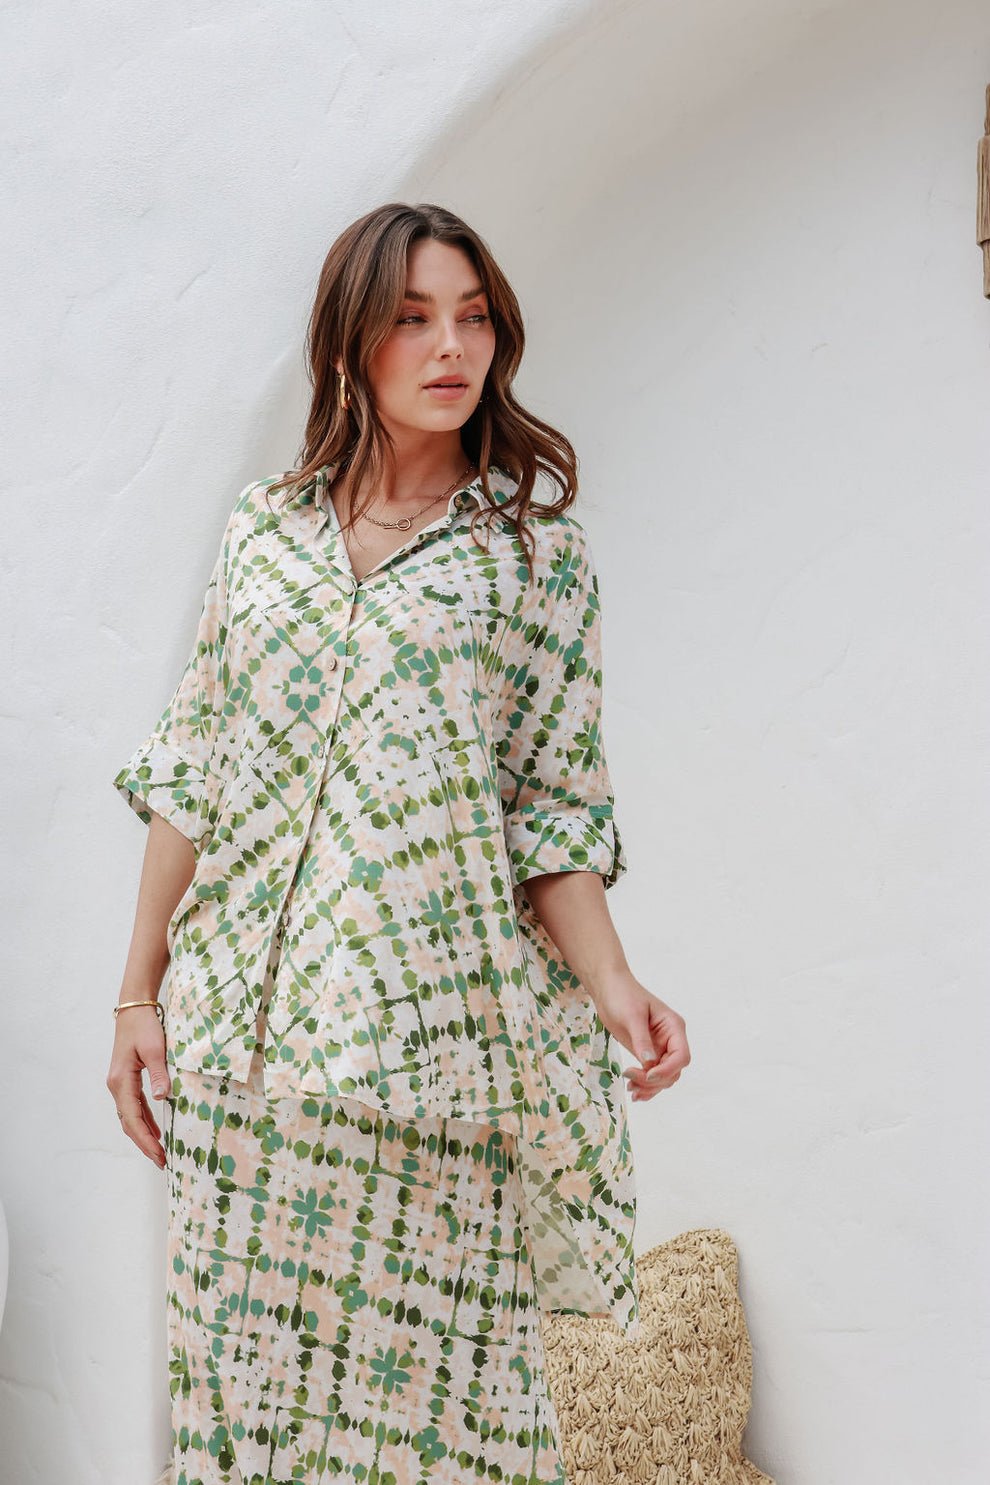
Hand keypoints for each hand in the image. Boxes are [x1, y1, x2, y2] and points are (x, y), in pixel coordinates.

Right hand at [106, 1006, 169, 1168]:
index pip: (133, 1119)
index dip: (146, 1140)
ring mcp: (120, 1083)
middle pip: (129, 1123)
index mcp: (121, 1081)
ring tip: (159, 1151)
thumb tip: (164, 1098)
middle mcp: (116, 1086)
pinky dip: (144, 1120)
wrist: (134, 1008)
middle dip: (144, 1143)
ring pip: (130, 1116)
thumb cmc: (144, 1026)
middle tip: (161, 1161)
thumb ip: (159, 1074)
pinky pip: (134, 1106)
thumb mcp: (155, 1049)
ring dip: (143, 1134)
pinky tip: (154, 1129)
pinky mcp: (126, 1079)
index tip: (159, 1155)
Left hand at [590, 969, 689, 1103]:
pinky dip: (645, 1086)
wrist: (609, 989)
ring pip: (664, 1077)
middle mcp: (671, 1040)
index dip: (668, 1069)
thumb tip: (649, 1063)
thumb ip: (641, 1040)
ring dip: (649, 1087)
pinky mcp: (647, 1054)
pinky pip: (652, 1075)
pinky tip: (634, 1091)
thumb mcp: (632, 1016)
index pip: (681, 1056)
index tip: (648, 1074)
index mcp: (674, 1027)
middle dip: (654, 1080)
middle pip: (673, 1071)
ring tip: (630, 1087)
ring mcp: (660, 1048)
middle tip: (630, 1077)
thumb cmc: (622, 995)